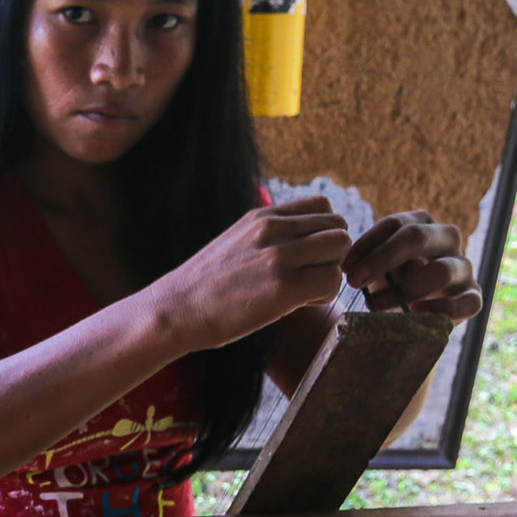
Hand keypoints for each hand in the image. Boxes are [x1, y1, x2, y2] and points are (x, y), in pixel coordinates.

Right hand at [159, 194, 351, 349]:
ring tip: (309, 290)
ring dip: (332, 272)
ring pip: (340, 249)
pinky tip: (302, 304)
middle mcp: (273, 230)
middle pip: (338, 227)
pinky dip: (326, 295)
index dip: (325, 232)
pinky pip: (332, 280)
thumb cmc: (205, 284)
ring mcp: (278, 257)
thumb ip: (268, 234)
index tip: (311, 255)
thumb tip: (302, 240)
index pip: (322, 206)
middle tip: (314, 275)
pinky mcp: (283, 288)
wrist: (175, 309)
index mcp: (262, 216)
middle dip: (334, 254)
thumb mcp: (236, 240)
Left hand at [341, 210, 481, 322]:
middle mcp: (447, 238)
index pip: (394, 224)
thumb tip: (350, 267)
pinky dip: (440, 310)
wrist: (415, 312)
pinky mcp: (473, 296)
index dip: (367, 244)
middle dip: (382, 258)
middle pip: (417, 236)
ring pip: (441, 270)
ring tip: (376, 305)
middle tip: (355, 281)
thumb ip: (366, 262)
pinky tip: (414, 314)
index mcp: (421, 224)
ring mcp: (463, 267)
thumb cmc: (389, 282)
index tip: (345, 267)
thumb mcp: (376, 268)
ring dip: (404, 289)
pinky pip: (465, 302)